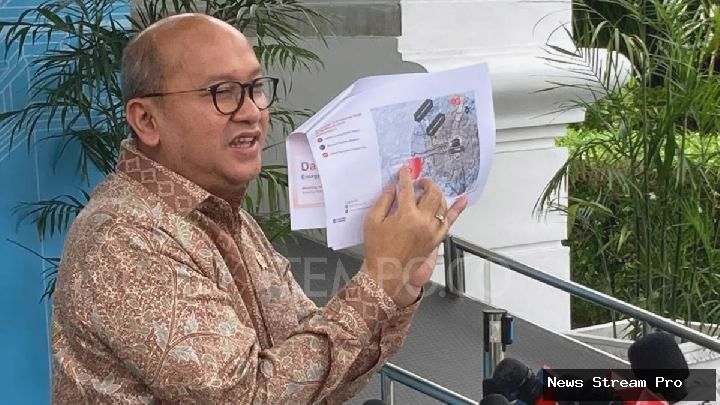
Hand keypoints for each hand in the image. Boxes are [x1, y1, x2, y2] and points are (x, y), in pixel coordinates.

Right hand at [363, 165, 467, 306]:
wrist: (386, 272)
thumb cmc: (378, 249)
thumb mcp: (373, 221)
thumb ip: (383, 201)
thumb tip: (391, 188)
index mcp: (406, 215)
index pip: (407, 188)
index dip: (405, 176)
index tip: (404, 170)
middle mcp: (422, 221)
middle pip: (431, 192)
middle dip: (425, 183)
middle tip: (418, 182)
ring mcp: (432, 230)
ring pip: (442, 204)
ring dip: (436, 193)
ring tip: (428, 191)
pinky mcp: (436, 238)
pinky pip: (450, 221)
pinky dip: (457, 209)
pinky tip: (462, 200)